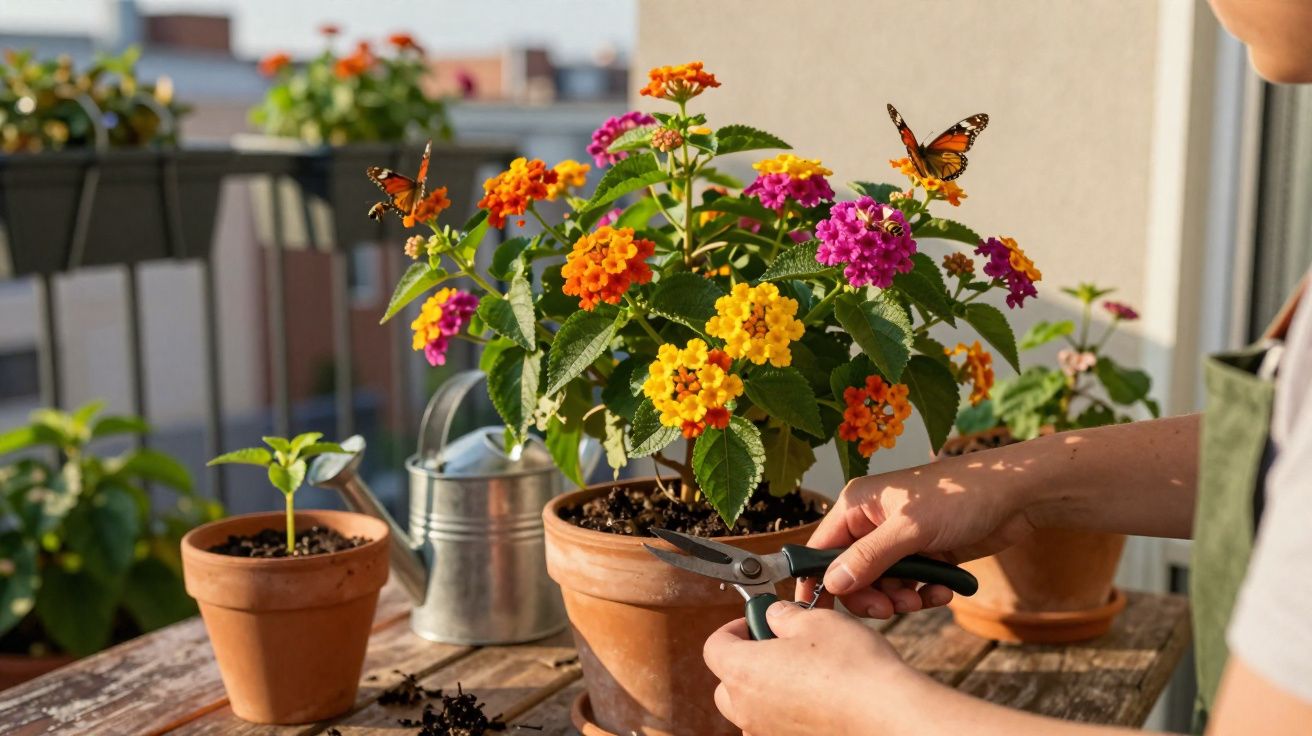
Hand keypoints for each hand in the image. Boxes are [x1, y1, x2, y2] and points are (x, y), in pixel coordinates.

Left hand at [704, 602, 919, 735]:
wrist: (886, 714)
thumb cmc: (851, 667)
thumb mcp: (815, 621)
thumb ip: (785, 616)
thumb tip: (775, 616)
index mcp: (742, 672)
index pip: (713, 647)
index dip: (732, 628)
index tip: (755, 621)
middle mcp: (748, 710)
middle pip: (726, 685)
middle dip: (745, 663)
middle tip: (776, 646)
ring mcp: (769, 733)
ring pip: (751, 711)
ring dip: (765, 691)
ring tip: (800, 674)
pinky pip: (775, 728)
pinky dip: (786, 714)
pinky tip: (816, 700)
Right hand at [800, 453, 1042, 617]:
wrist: (1018, 496)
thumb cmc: (962, 496)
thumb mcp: (910, 529)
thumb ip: (869, 558)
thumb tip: (832, 583)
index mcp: (857, 505)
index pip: (821, 548)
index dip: (818, 580)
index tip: (817, 613)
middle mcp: (872, 522)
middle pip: (849, 573)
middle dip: (869, 595)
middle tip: (890, 609)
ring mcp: (898, 540)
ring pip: (881, 585)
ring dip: (900, 598)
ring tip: (923, 598)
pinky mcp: (924, 555)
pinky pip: (909, 586)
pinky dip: (922, 594)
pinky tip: (944, 592)